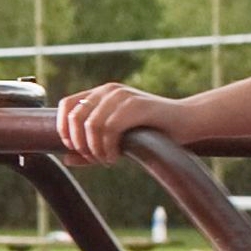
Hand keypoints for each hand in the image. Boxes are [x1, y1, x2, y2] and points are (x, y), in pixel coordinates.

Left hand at [47, 84, 181, 161]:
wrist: (186, 123)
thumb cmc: (152, 133)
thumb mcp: (116, 141)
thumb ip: (92, 148)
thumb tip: (66, 159)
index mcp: (101, 93)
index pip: (66, 105)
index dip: (63, 130)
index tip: (74, 149)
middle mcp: (109, 90)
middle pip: (75, 117)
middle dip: (80, 144)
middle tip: (94, 159)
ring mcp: (123, 96)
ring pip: (91, 125)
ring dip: (95, 149)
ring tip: (107, 160)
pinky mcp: (137, 105)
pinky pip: (110, 129)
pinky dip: (108, 148)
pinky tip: (115, 157)